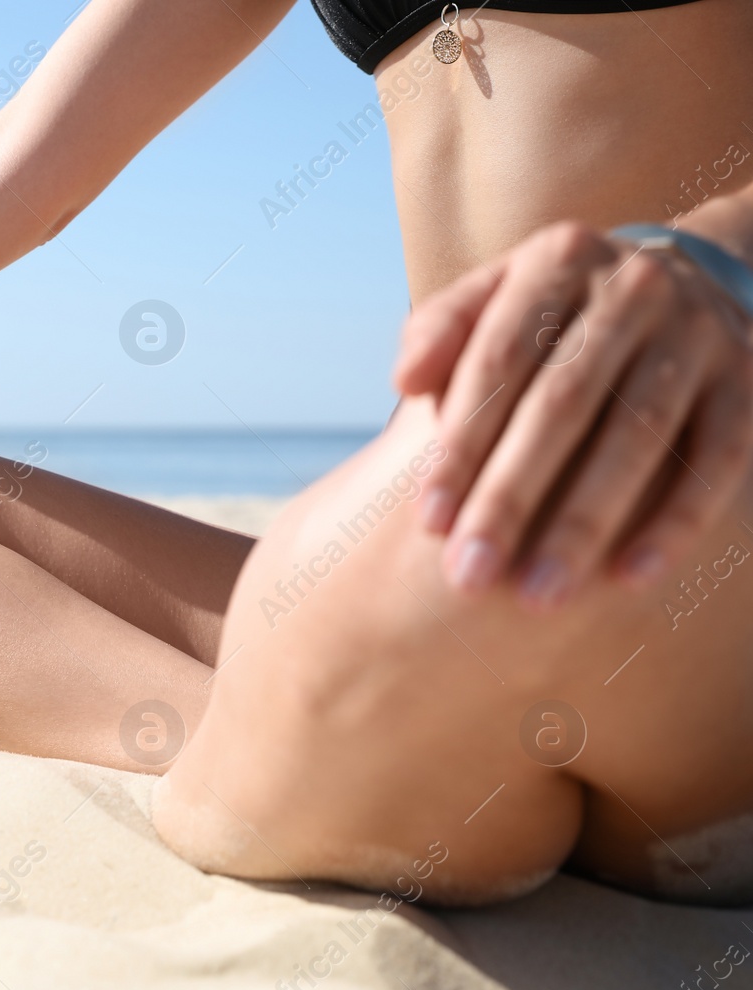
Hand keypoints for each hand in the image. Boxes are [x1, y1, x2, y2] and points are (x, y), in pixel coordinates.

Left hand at [395, 220, 752, 610]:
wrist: (691, 273)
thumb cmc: (558, 311)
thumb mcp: (496, 295)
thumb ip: (442, 331)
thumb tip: (403, 379)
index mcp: (558, 261)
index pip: (498, 361)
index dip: (462, 444)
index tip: (429, 523)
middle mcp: (635, 289)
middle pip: (563, 405)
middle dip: (512, 497)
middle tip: (470, 575)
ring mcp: (700, 334)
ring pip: (639, 438)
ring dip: (586, 523)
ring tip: (538, 595)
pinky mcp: (749, 382)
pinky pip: (717, 460)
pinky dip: (676, 522)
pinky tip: (630, 578)